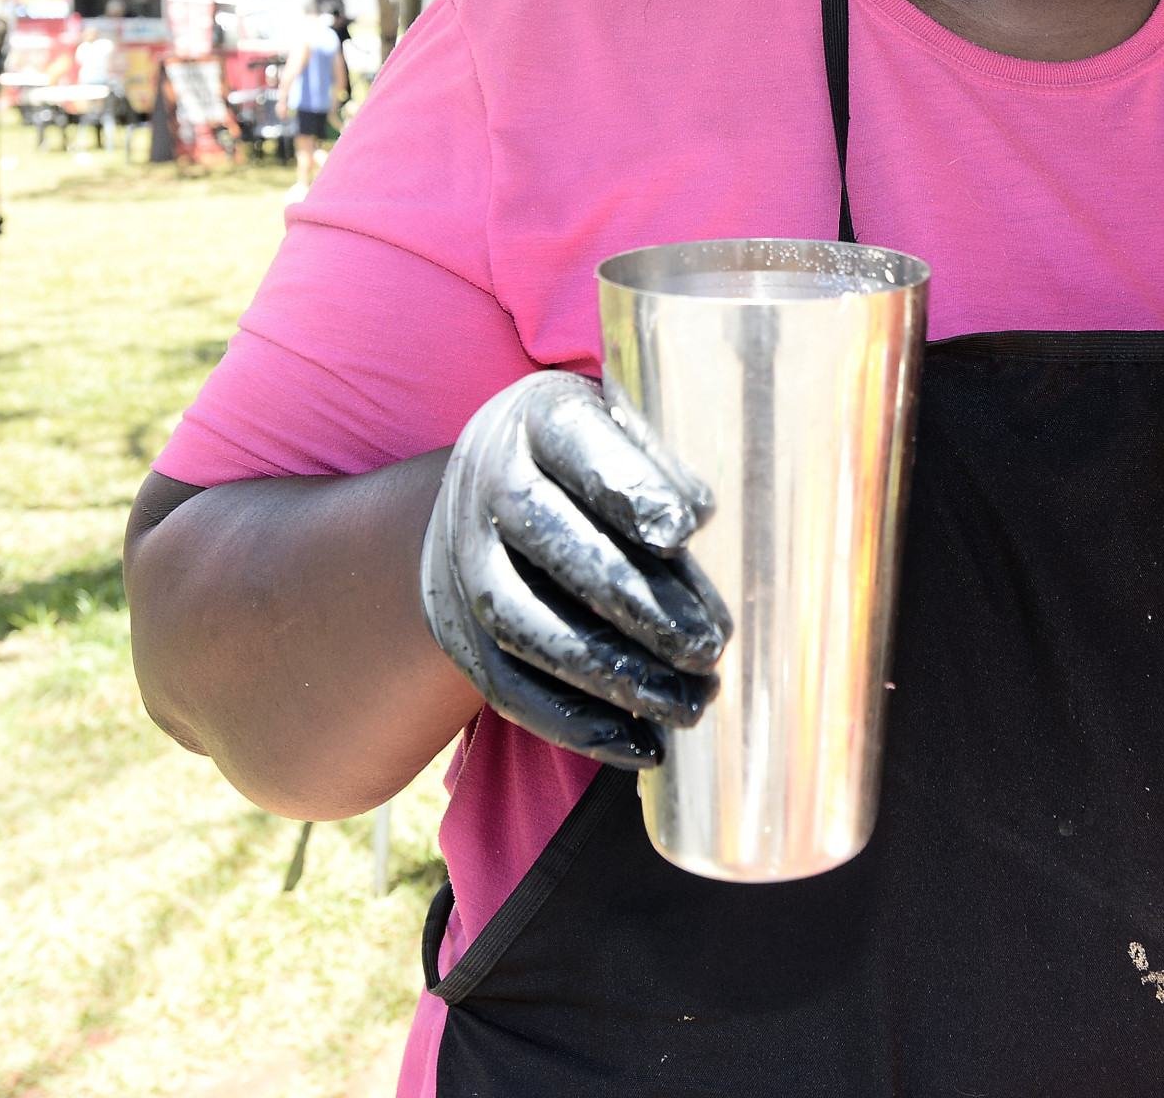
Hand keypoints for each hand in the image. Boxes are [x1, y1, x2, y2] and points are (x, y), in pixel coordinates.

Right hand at [419, 371, 730, 768]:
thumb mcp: (627, 431)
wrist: (493, 486)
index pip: (576, 445)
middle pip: (549, 543)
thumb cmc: (597, 459)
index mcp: (537, 418)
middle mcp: (484, 482)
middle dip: (634, 602)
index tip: (687, 532)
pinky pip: (504, 686)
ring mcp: (459, 558)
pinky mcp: (454, 627)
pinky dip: (572, 723)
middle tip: (709, 647)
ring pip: (522, 626)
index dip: (629, 486)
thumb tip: (690, 521)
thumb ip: (662, 467)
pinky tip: (643, 746)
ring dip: (608, 675)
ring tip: (691, 703)